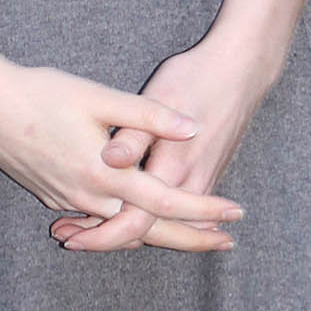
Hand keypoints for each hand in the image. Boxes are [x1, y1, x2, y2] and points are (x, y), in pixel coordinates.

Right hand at [0, 56, 243, 247]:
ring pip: (121, 230)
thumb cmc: (41, 94)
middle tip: (226, 242)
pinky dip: (123, 226)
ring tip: (192, 233)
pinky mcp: (53, 198)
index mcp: (105, 174)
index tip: (236, 213)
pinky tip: (139, 220)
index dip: (204, 209)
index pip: (166, 202)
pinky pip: (97, 220)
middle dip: (191, 238)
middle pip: (149, 231)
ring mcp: (68, 202)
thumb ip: (148, 115)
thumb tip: (192, 126)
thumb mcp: (99, 97)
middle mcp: (88, 197)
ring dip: (157, 233)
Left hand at [49, 32, 274, 255]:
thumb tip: (110, 160)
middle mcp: (190, 184)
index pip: (136, 222)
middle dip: (107, 239)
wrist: (241, 71)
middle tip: (69, 240)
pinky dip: (150, 220)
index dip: (102, 235)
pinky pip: (175, 212)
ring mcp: (202, 182)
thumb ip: (134, 134)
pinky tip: (125, 215)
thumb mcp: (160, 98)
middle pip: (148, 232)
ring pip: (162, 224)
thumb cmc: (196, 78)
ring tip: (85, 232)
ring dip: (127, 232)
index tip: (71, 239)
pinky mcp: (206, 176)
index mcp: (173, 169)